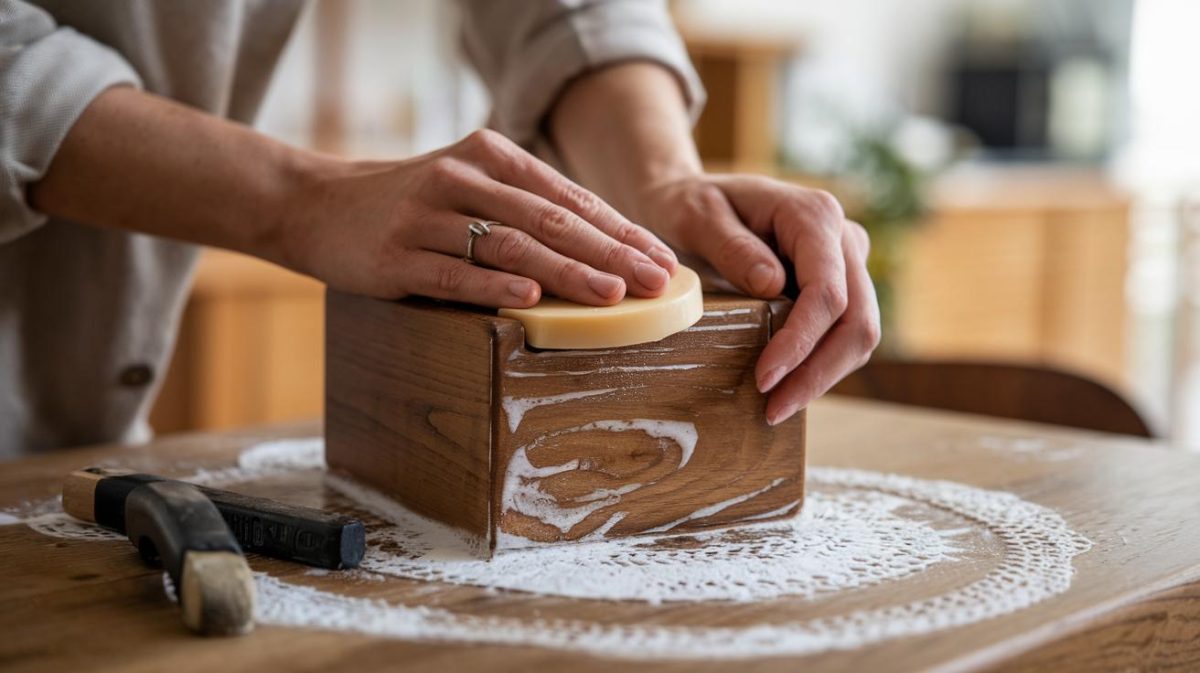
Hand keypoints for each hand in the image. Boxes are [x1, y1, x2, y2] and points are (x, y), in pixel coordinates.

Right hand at [283, 129, 677, 306]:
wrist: (318, 204)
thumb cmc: (412, 203)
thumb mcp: (469, 186)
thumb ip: (525, 207)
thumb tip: (604, 250)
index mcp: (490, 156)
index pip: (569, 196)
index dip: (619, 230)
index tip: (662, 259)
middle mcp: (461, 179)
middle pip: (549, 219)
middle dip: (609, 253)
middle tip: (654, 281)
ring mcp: (426, 217)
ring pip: (510, 245)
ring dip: (566, 271)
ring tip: (611, 295)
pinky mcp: (397, 255)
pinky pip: (454, 273)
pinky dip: (494, 286)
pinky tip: (530, 297)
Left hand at [637, 174, 880, 424]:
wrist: (698, 201)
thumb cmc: (691, 205)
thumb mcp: (695, 216)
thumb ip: (731, 246)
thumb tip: (773, 285)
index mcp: (814, 215)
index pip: (826, 292)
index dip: (800, 342)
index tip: (764, 379)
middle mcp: (843, 237)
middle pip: (857, 320)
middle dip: (818, 372)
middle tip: (773, 410)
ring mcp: (847, 262)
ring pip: (859, 332)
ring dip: (822, 376)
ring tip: (775, 408)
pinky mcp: (839, 285)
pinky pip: (843, 333)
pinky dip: (820, 365)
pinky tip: (786, 388)